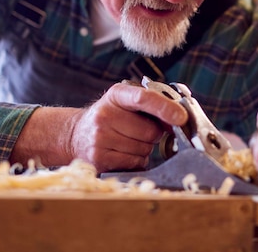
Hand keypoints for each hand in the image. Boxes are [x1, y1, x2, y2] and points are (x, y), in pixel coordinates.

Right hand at [68, 81, 187, 172]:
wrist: (76, 134)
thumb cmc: (111, 117)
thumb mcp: (127, 103)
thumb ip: (153, 106)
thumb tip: (179, 121)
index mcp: (116, 95)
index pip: (143, 98)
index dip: (165, 108)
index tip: (181, 117)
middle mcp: (105, 115)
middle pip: (150, 132)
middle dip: (153, 134)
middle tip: (139, 131)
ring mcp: (100, 138)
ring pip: (144, 150)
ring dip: (144, 149)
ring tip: (127, 141)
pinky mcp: (99, 159)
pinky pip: (135, 163)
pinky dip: (136, 161)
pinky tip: (123, 152)